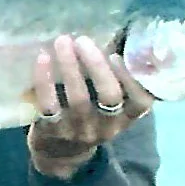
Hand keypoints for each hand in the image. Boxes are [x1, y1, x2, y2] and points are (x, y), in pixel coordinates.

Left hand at [28, 35, 154, 177]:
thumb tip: (118, 32)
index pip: (141, 102)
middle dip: (96, 65)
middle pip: (110, 96)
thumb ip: (114, 76)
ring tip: (63, 42)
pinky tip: (42, 59)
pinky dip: (45, 80)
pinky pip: (49, 105)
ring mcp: (79, 130)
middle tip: (83, 40)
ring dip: (70, 66)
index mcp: (125, 117)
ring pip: (79, 98)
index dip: (132, 79)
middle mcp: (107, 126)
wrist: (60, 153)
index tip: (117, 55)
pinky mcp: (53, 131)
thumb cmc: (89, 115)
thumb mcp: (108, 104)